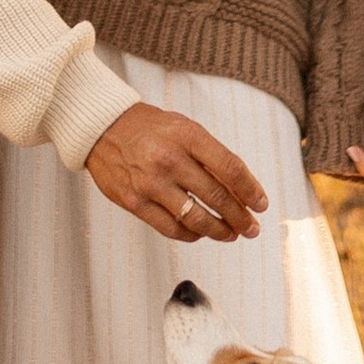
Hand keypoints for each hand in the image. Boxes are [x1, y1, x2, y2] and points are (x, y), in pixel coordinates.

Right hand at [87, 102, 267, 243]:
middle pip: (217, 196)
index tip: (261, 204)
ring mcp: (151, 183)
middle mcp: (169, 159)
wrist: (102, 128)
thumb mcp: (184, 128)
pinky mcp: (135, 203)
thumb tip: (241, 189)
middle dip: (241, 217)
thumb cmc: (148, 128)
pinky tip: (201, 233)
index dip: (251, 190)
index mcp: (187, 136)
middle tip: (252, 227)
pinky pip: (171, 228)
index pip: (230, 168)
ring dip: (220, 231)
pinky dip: (191, 235)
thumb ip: (211, 155)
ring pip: (196, 218)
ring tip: (231, 234)